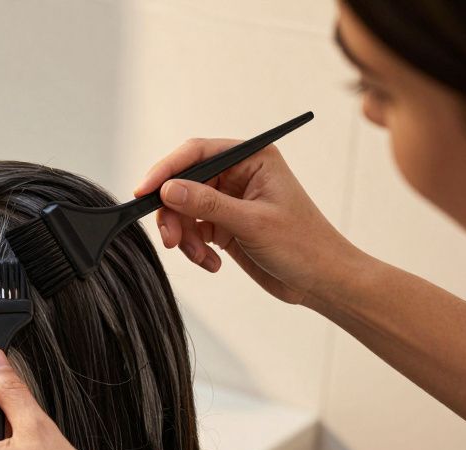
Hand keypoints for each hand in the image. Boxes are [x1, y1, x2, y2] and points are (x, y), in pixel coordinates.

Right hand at [134, 137, 359, 305]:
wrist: (320, 281)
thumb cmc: (304, 245)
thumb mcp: (252, 223)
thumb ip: (207, 205)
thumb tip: (168, 189)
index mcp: (252, 159)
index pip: (197, 153)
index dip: (166, 170)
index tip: (144, 191)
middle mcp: (238, 175)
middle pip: (184, 184)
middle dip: (174, 213)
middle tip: (172, 240)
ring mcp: (229, 201)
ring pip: (184, 210)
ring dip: (185, 236)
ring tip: (200, 256)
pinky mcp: (224, 225)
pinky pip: (193, 231)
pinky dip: (195, 249)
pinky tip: (212, 263)